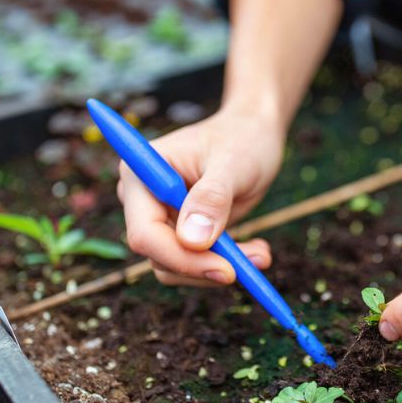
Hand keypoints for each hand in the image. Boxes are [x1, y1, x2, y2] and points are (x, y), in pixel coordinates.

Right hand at [117, 107, 284, 285]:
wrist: (253, 133)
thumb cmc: (242, 138)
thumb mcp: (233, 164)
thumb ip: (212, 198)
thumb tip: (192, 241)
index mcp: (140, 174)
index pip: (145, 233)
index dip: (181, 257)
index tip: (226, 269)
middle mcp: (142, 199)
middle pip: (159, 255)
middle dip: (206, 266)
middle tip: (255, 264)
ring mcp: (160, 217)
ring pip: (178, 267)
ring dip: (222, 267)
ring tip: (261, 254)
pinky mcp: (180, 232)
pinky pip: (195, 263)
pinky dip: (227, 263)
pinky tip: (257, 251)